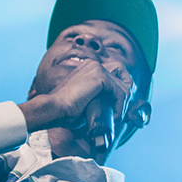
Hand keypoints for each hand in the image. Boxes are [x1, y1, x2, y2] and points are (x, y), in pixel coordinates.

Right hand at [18, 60, 133, 132]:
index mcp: (89, 68)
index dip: (122, 88)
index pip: (116, 72)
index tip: (120, 106)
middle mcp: (94, 64)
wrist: (55, 109)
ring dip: (123, 104)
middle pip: (123, 74)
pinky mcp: (100, 76)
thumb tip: (114, 107)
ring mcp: (97, 68)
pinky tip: (114, 116)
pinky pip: (121, 92)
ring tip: (115, 117)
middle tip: (120, 110)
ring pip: (124, 86)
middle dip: (127, 93)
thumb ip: (100, 98)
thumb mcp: (87, 101)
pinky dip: (121, 106)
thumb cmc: (66, 110)